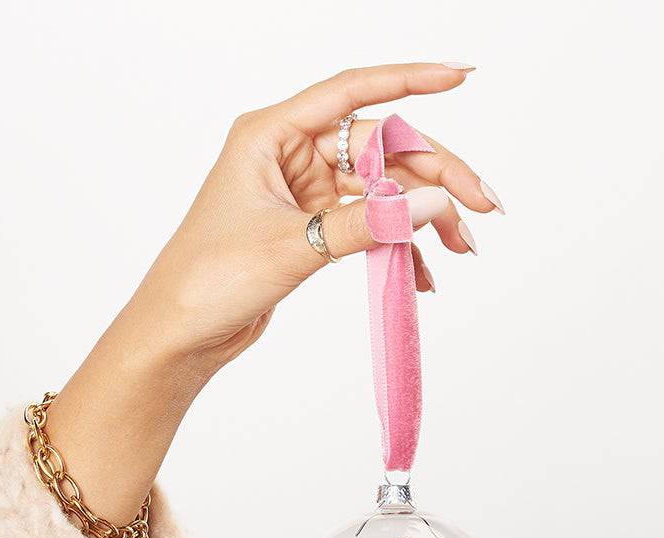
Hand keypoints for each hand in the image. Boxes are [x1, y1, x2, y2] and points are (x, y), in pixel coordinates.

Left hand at [45, 62, 503, 525]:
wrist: (181, 333)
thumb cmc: (210, 279)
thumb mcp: (294, 246)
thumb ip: (368, 222)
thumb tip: (435, 201)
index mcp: (272, 135)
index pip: (351, 93)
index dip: (410, 81)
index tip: (458, 78)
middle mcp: (290, 156)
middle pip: (380, 148)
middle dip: (434, 174)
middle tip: (482, 205)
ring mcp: (303, 193)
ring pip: (381, 190)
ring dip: (423, 217)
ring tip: (462, 246)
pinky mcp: (311, 229)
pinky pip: (368, 225)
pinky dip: (396, 246)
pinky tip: (423, 274)